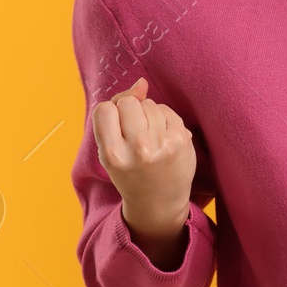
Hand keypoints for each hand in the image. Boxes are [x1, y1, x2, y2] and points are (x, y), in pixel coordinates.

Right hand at [91, 77, 195, 242]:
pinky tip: (163, 138)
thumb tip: (142, 83)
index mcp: (113, 154)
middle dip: (130, 112)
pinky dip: (164, 119)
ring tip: (149, 138)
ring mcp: (162, 144)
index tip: (116, 130)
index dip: (110, 114)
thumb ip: (116, 114)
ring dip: (148, 115)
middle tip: (134, 135)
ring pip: (149, 104)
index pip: (105, 108)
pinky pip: (167, 110)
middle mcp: (138, 149)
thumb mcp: (111, 149)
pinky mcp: (182, 140)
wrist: (158, 203)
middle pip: (128, 102)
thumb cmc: (130, 172)